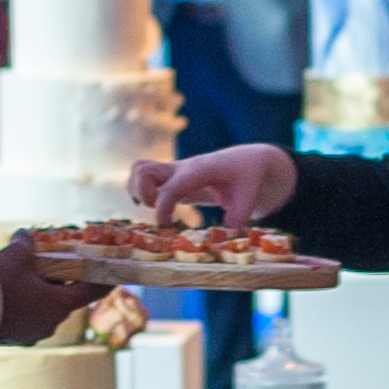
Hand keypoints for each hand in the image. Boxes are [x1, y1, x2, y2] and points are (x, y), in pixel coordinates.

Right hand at [0, 231, 94, 346]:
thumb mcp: (15, 257)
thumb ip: (26, 244)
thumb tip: (25, 235)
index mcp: (59, 304)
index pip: (91, 293)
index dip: (103, 283)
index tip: (114, 278)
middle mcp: (51, 323)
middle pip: (65, 300)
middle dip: (61, 283)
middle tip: (54, 267)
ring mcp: (34, 334)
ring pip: (46, 311)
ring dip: (42, 296)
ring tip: (27, 280)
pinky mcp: (18, 339)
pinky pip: (30, 320)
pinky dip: (27, 307)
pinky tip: (12, 296)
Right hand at [133, 145, 296, 225]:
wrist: (247, 159)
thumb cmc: (248, 176)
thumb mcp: (251, 196)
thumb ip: (240, 214)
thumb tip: (227, 229)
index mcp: (199, 171)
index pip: (170, 188)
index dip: (162, 209)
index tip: (167, 227)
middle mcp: (181, 169)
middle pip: (142, 169)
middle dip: (141, 193)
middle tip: (158, 211)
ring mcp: (174, 172)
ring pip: (138, 169)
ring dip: (137, 191)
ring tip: (154, 207)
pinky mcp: (172, 179)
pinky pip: (144, 177)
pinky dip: (141, 191)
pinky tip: (158, 206)